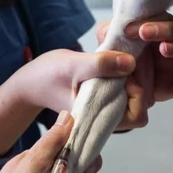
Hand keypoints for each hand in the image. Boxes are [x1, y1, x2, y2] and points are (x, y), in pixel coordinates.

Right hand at [13, 48, 134, 112]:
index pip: (137, 117)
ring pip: (136, 94)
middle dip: (140, 79)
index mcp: (100, 117)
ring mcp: (106, 105)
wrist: (31, 83)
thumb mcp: (72, 65)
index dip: (139, 95)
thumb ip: (100, 64)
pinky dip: (125, 71)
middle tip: (129, 57)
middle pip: (141, 104)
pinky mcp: (104, 95)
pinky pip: (126, 86)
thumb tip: (130, 63)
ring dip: (134, 73)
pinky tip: (116, 57)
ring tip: (122, 55)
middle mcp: (107, 115)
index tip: (127, 75)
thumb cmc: (47, 77)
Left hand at [96, 13, 172, 129]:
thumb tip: (113, 29)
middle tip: (145, 34)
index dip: (152, 20)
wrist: (110, 86)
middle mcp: (170, 45)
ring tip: (163, 50)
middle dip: (168, 30)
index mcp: (157, 31)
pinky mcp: (172, 87)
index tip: (129, 29)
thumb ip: (106, 33)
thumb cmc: (113, 60)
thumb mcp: (105, 43)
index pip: (166, 18)